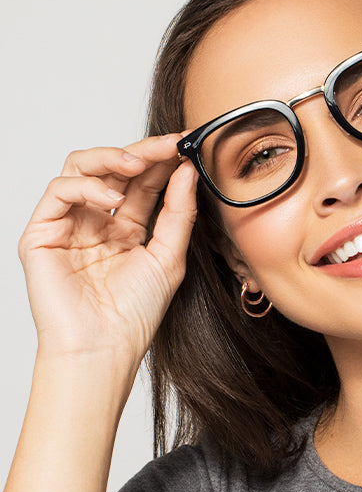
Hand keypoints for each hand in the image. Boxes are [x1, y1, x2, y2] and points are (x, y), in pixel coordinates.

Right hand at [17, 134, 198, 368]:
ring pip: (81, 168)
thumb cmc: (135, 312)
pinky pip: (58, 192)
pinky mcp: (42, 233)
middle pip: (114, 168)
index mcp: (126, 228)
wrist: (104, 348)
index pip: (144, 181)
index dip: (165, 160)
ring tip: (141, 163)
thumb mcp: (169, 256)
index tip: (190, 142)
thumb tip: (188, 170)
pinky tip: (112, 199)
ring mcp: (68, 225)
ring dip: (113, 157)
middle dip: (144, 151)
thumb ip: (178, 212)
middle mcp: (95, 221)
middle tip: (171, 143)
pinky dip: (86, 187)